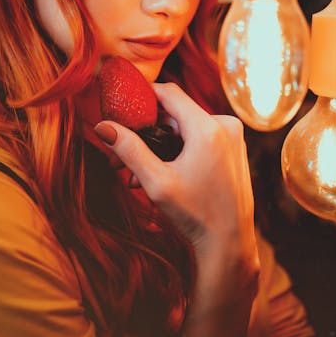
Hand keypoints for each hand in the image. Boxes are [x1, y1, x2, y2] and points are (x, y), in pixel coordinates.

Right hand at [95, 82, 254, 244]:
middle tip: (124, 158)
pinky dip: (180, 149)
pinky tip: (163, 172)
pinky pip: (199, 137)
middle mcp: (226, 125)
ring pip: (186, 127)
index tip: (123, 106)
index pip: (169, 92)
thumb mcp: (156, 182)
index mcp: (208, 128)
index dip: (144, 95)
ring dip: (162, 145)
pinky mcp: (233, 147)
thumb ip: (129, 149)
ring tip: (139, 175)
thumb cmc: (196, 215)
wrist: (230, 244)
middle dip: (148, 132)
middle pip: (175, 113)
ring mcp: (232, 136)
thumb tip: (102, 126)